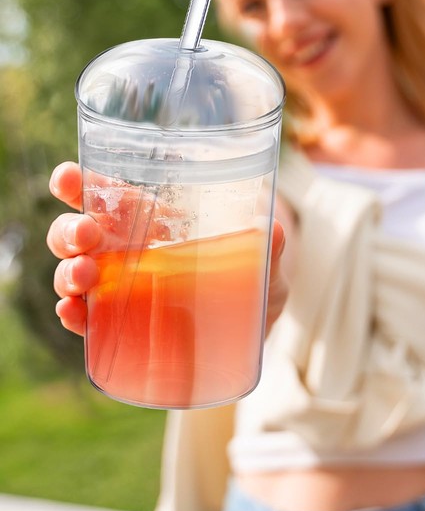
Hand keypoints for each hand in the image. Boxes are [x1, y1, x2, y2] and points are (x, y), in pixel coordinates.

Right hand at [47, 161, 288, 337]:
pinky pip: (88, 320)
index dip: (82, 184)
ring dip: (68, 272)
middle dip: (71, 229)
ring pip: (76, 272)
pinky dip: (75, 315)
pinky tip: (73, 312)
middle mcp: (131, 252)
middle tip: (86, 236)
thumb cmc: (256, 282)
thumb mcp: (267, 260)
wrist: (257, 332)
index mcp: (158, 222)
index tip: (66, 178)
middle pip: (82, 232)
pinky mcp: (123, 329)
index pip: (112, 197)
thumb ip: (270, 243)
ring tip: (83, 278)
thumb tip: (272, 228)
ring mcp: (123, 291)